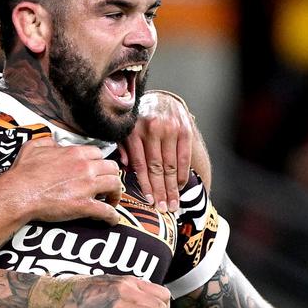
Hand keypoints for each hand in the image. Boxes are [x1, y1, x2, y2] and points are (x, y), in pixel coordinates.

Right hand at [0, 137, 122, 223]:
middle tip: (108, 186)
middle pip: (112, 168)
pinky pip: (107, 211)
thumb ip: (48, 142)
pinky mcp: (84, 205)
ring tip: (112, 201)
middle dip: (112, 177)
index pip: (98, 153)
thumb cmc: (23, 173)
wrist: (19, 193)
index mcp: (75, 153)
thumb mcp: (33, 147)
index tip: (97, 170)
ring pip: (115, 185)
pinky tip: (112, 220)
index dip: (99, 162)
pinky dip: (112, 216)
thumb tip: (55, 144)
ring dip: (116, 194)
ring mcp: (87, 186)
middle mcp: (85, 167)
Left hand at [123, 91, 193, 212]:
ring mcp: (170, 129)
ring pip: (171, 165)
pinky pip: (184, 157)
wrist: (160, 98)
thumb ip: (124, 148)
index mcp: (134, 131)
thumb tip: (126, 168)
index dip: (146, 185)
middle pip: (157, 168)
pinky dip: (182, 173)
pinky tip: (180, 186)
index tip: (149, 201)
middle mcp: (152, 129)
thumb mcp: (125, 130)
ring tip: (174, 203)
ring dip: (173, 187)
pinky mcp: (184, 129)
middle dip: (161, 191)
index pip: (140, 164)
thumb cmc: (140, 119)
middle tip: (164, 209)